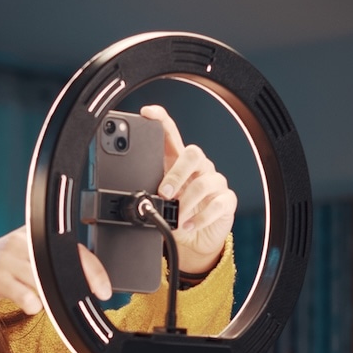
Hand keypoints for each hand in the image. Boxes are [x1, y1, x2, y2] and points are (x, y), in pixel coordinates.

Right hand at [0, 227, 112, 336]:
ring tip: (37, 299)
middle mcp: (21, 241)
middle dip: (77, 285)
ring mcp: (7, 258)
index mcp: (33, 234)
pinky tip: (28, 305)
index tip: (104, 290)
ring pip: (44, 282)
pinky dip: (32, 305)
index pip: (72, 248)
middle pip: (61, 265)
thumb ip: (51, 263)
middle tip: (81, 300)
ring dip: (48, 298)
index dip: (93, 270)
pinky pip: (25, 295)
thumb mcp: (26, 258)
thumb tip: (87, 281)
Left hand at [144, 104, 236, 275]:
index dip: (161, 119)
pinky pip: (217, 204)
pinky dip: (200, 217)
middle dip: (177, 173)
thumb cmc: (176, 215)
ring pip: (205, 182)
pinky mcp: (226, 200)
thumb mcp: (159, 201)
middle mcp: (199, 168)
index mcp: (179, 161)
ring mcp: (215, 183)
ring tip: (176, 217)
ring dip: (187, 202)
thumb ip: (148, 191)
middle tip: (164, 193)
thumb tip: (126, 192)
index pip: (171, 133)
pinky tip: (189, 225)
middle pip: (194, 154)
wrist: (194, 240)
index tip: (147, 113)